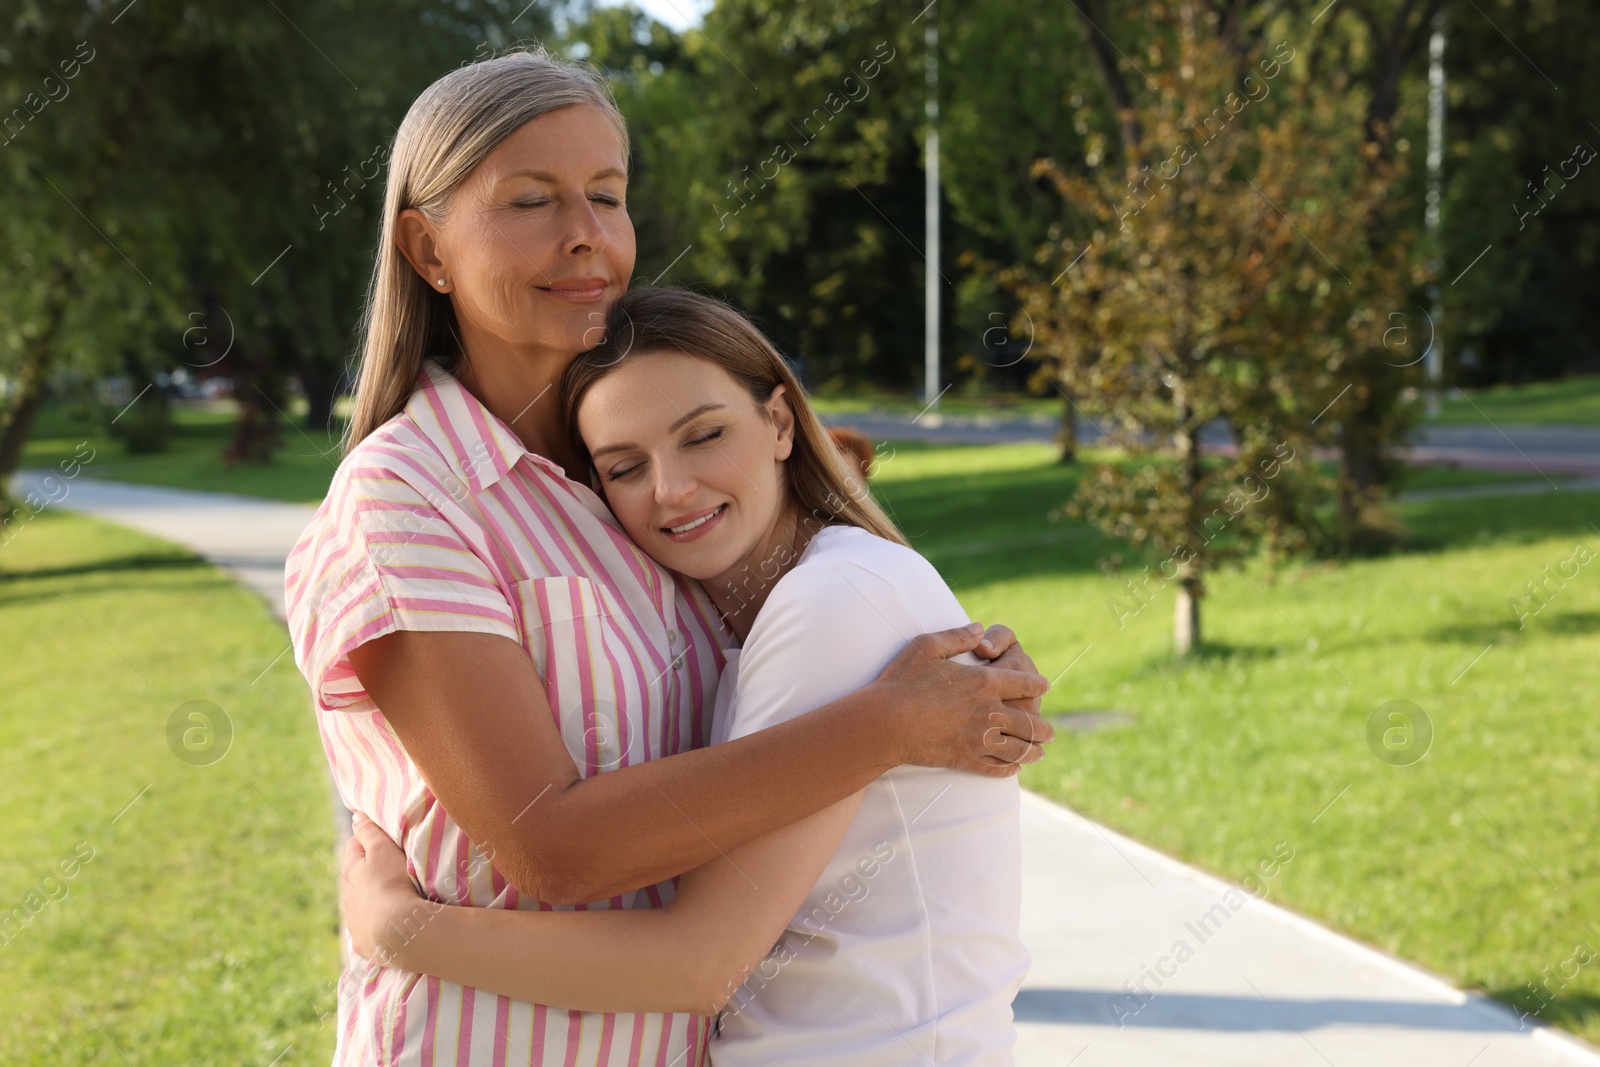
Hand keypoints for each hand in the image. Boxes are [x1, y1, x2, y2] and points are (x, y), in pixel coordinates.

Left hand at [342, 813, 438, 968]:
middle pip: (356, 878)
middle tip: (393, 868)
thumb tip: (356, 816)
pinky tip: (390, 926)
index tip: (386, 839)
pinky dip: (377, 926)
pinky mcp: (365, 946)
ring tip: (394, 899)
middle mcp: (346, 900)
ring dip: (373, 900)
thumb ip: (369, 832)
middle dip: (370, 872)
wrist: (398, 932)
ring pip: (361, 906)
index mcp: (349, 873)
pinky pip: (369, 932)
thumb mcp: (383, 851)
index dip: (369, 839)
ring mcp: (354, 925)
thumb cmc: (391, 884)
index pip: (355, 846)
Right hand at [874, 621, 1053, 777]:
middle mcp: (988, 713)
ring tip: (1041, 750)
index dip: (1037, 684)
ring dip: (1034, 750)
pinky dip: (1010, 768)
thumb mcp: (927, 646)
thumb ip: (958, 636)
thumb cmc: (902, 680)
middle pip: (1029, 721)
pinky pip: (997, 767)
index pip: (1023, 683)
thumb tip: (979, 629)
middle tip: (1051, 731)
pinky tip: (1015, 767)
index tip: (1045, 685)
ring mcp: (978, 739)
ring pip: (1019, 749)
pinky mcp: (966, 760)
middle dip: (1044, 727)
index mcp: (984, 683)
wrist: (883, 723)